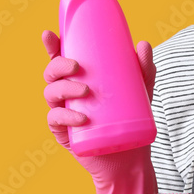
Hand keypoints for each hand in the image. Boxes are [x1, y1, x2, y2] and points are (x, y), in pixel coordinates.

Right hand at [41, 29, 157, 193]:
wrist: (130, 159)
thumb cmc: (130, 121)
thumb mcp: (140, 93)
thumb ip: (143, 69)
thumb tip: (143, 44)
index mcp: (79, 79)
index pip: (60, 59)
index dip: (51, 46)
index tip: (49, 35)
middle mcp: (67, 94)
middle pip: (51, 74)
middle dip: (58, 65)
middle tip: (77, 66)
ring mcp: (64, 113)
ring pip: (51, 94)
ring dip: (64, 89)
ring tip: (85, 91)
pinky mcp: (65, 133)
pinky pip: (55, 121)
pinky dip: (66, 117)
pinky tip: (80, 118)